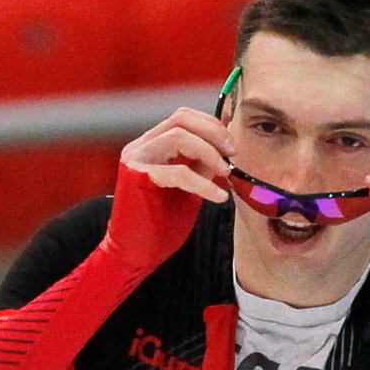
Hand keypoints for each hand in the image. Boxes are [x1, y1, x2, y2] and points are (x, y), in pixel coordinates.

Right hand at [101, 108, 234, 271]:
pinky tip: (219, 197)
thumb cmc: (161, 223)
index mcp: (154, 144)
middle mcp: (142, 146)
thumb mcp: (189, 188)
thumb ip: (201, 166)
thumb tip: (225, 150)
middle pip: (180, 119)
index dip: (211, 125)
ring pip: (178, 137)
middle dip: (213, 133)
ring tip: (226, 173)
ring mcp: (137, 159)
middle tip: (233, 153)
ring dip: (209, 152)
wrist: (136, 252)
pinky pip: (178, 172)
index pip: (183, 117)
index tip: (232, 146)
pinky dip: (203, 183)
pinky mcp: (136, 178)